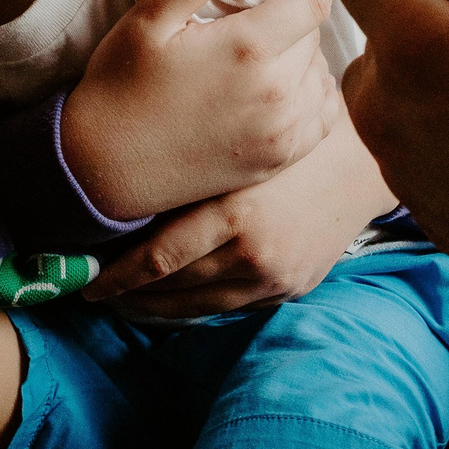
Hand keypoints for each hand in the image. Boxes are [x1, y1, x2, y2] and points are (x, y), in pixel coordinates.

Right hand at [60, 0, 342, 219]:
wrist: (104, 169)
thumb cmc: (120, 86)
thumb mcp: (149, 19)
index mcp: (248, 48)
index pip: (316, 2)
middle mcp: (276, 92)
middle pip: (317, 37)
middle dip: (298, 21)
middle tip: (264, 19)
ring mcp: (281, 131)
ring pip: (324, 75)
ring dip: (305, 60)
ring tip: (269, 55)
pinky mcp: (279, 159)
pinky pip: (325, 118)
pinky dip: (314, 98)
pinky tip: (284, 91)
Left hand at [86, 106, 391, 317]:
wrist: (361, 161)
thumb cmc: (288, 138)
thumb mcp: (235, 148)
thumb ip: (186, 172)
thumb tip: (121, 196)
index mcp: (235, 213)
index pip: (158, 260)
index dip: (116, 277)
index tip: (88, 283)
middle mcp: (254, 254)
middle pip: (173, 289)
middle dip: (129, 296)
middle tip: (95, 294)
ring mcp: (275, 278)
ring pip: (199, 307)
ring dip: (157, 310)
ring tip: (126, 305)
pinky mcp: (290, 288)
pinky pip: (231, 307)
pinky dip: (197, 307)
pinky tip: (175, 300)